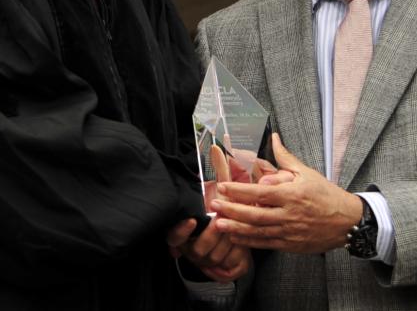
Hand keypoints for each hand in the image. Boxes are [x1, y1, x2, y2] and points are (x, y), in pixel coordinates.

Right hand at [165, 145, 251, 281]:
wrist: (233, 238)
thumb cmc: (222, 211)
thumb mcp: (219, 192)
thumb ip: (218, 172)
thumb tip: (217, 147)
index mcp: (186, 231)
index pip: (174, 236)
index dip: (181, 230)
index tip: (192, 220)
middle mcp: (193, 247)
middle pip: (201, 244)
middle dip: (215, 231)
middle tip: (222, 221)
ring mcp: (208, 260)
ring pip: (217, 254)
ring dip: (228, 241)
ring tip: (235, 228)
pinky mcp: (224, 268)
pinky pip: (230, 263)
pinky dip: (238, 253)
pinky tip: (242, 243)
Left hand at [211, 133, 362, 253]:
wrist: (347, 222)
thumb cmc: (326, 195)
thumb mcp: (306, 172)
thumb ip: (285, 157)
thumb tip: (274, 138)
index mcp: (292, 195)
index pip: (261, 193)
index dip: (240, 191)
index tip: (224, 187)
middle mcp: (290, 215)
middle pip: (256, 214)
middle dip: (232, 210)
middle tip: (214, 206)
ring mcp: (290, 232)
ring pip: (259, 232)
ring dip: (237, 228)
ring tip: (219, 224)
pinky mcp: (291, 245)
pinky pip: (266, 243)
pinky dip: (250, 242)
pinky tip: (236, 237)